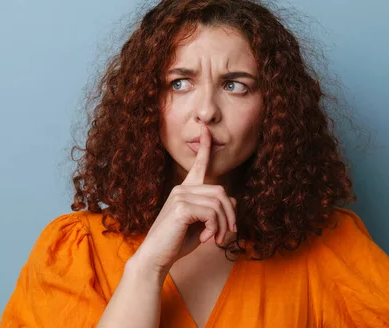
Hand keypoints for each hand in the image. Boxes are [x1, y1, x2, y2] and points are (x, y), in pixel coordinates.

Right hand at [132, 125, 237, 275]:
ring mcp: (180, 196)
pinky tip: (207, 239)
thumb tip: (233, 200)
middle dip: (230, 215)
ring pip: (219, 203)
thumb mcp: (202, 225)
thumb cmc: (177, 243)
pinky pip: (212, 213)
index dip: (205, 147)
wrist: (155, 258)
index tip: (207, 129)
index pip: (198, 165)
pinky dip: (215, 229)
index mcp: (185, 190)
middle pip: (221, 192)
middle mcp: (182, 188)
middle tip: (228, 235)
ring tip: (217, 239)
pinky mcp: (181, 207)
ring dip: (224, 225)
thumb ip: (215, 211)